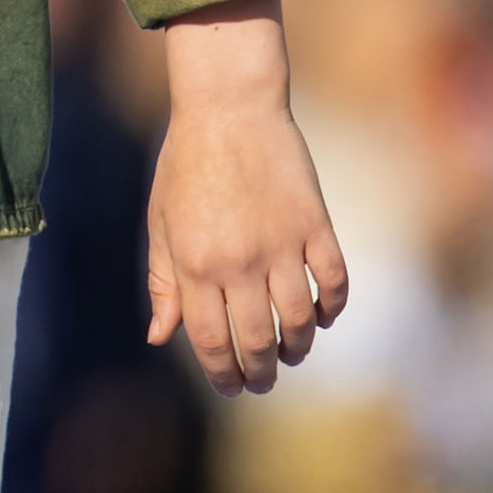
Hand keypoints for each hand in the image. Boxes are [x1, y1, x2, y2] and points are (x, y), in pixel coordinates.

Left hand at [144, 0, 349, 395]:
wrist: (229, 107)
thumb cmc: (186, 164)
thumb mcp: (162, 222)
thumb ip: (163, 283)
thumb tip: (159, 338)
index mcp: (195, 264)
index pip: (212, 341)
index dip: (222, 372)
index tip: (230, 385)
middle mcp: (239, 261)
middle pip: (258, 341)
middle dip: (260, 373)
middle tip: (262, 381)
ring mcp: (282, 244)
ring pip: (299, 321)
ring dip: (297, 348)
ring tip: (291, 354)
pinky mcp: (315, 224)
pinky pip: (334, 282)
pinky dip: (331, 307)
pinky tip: (320, 315)